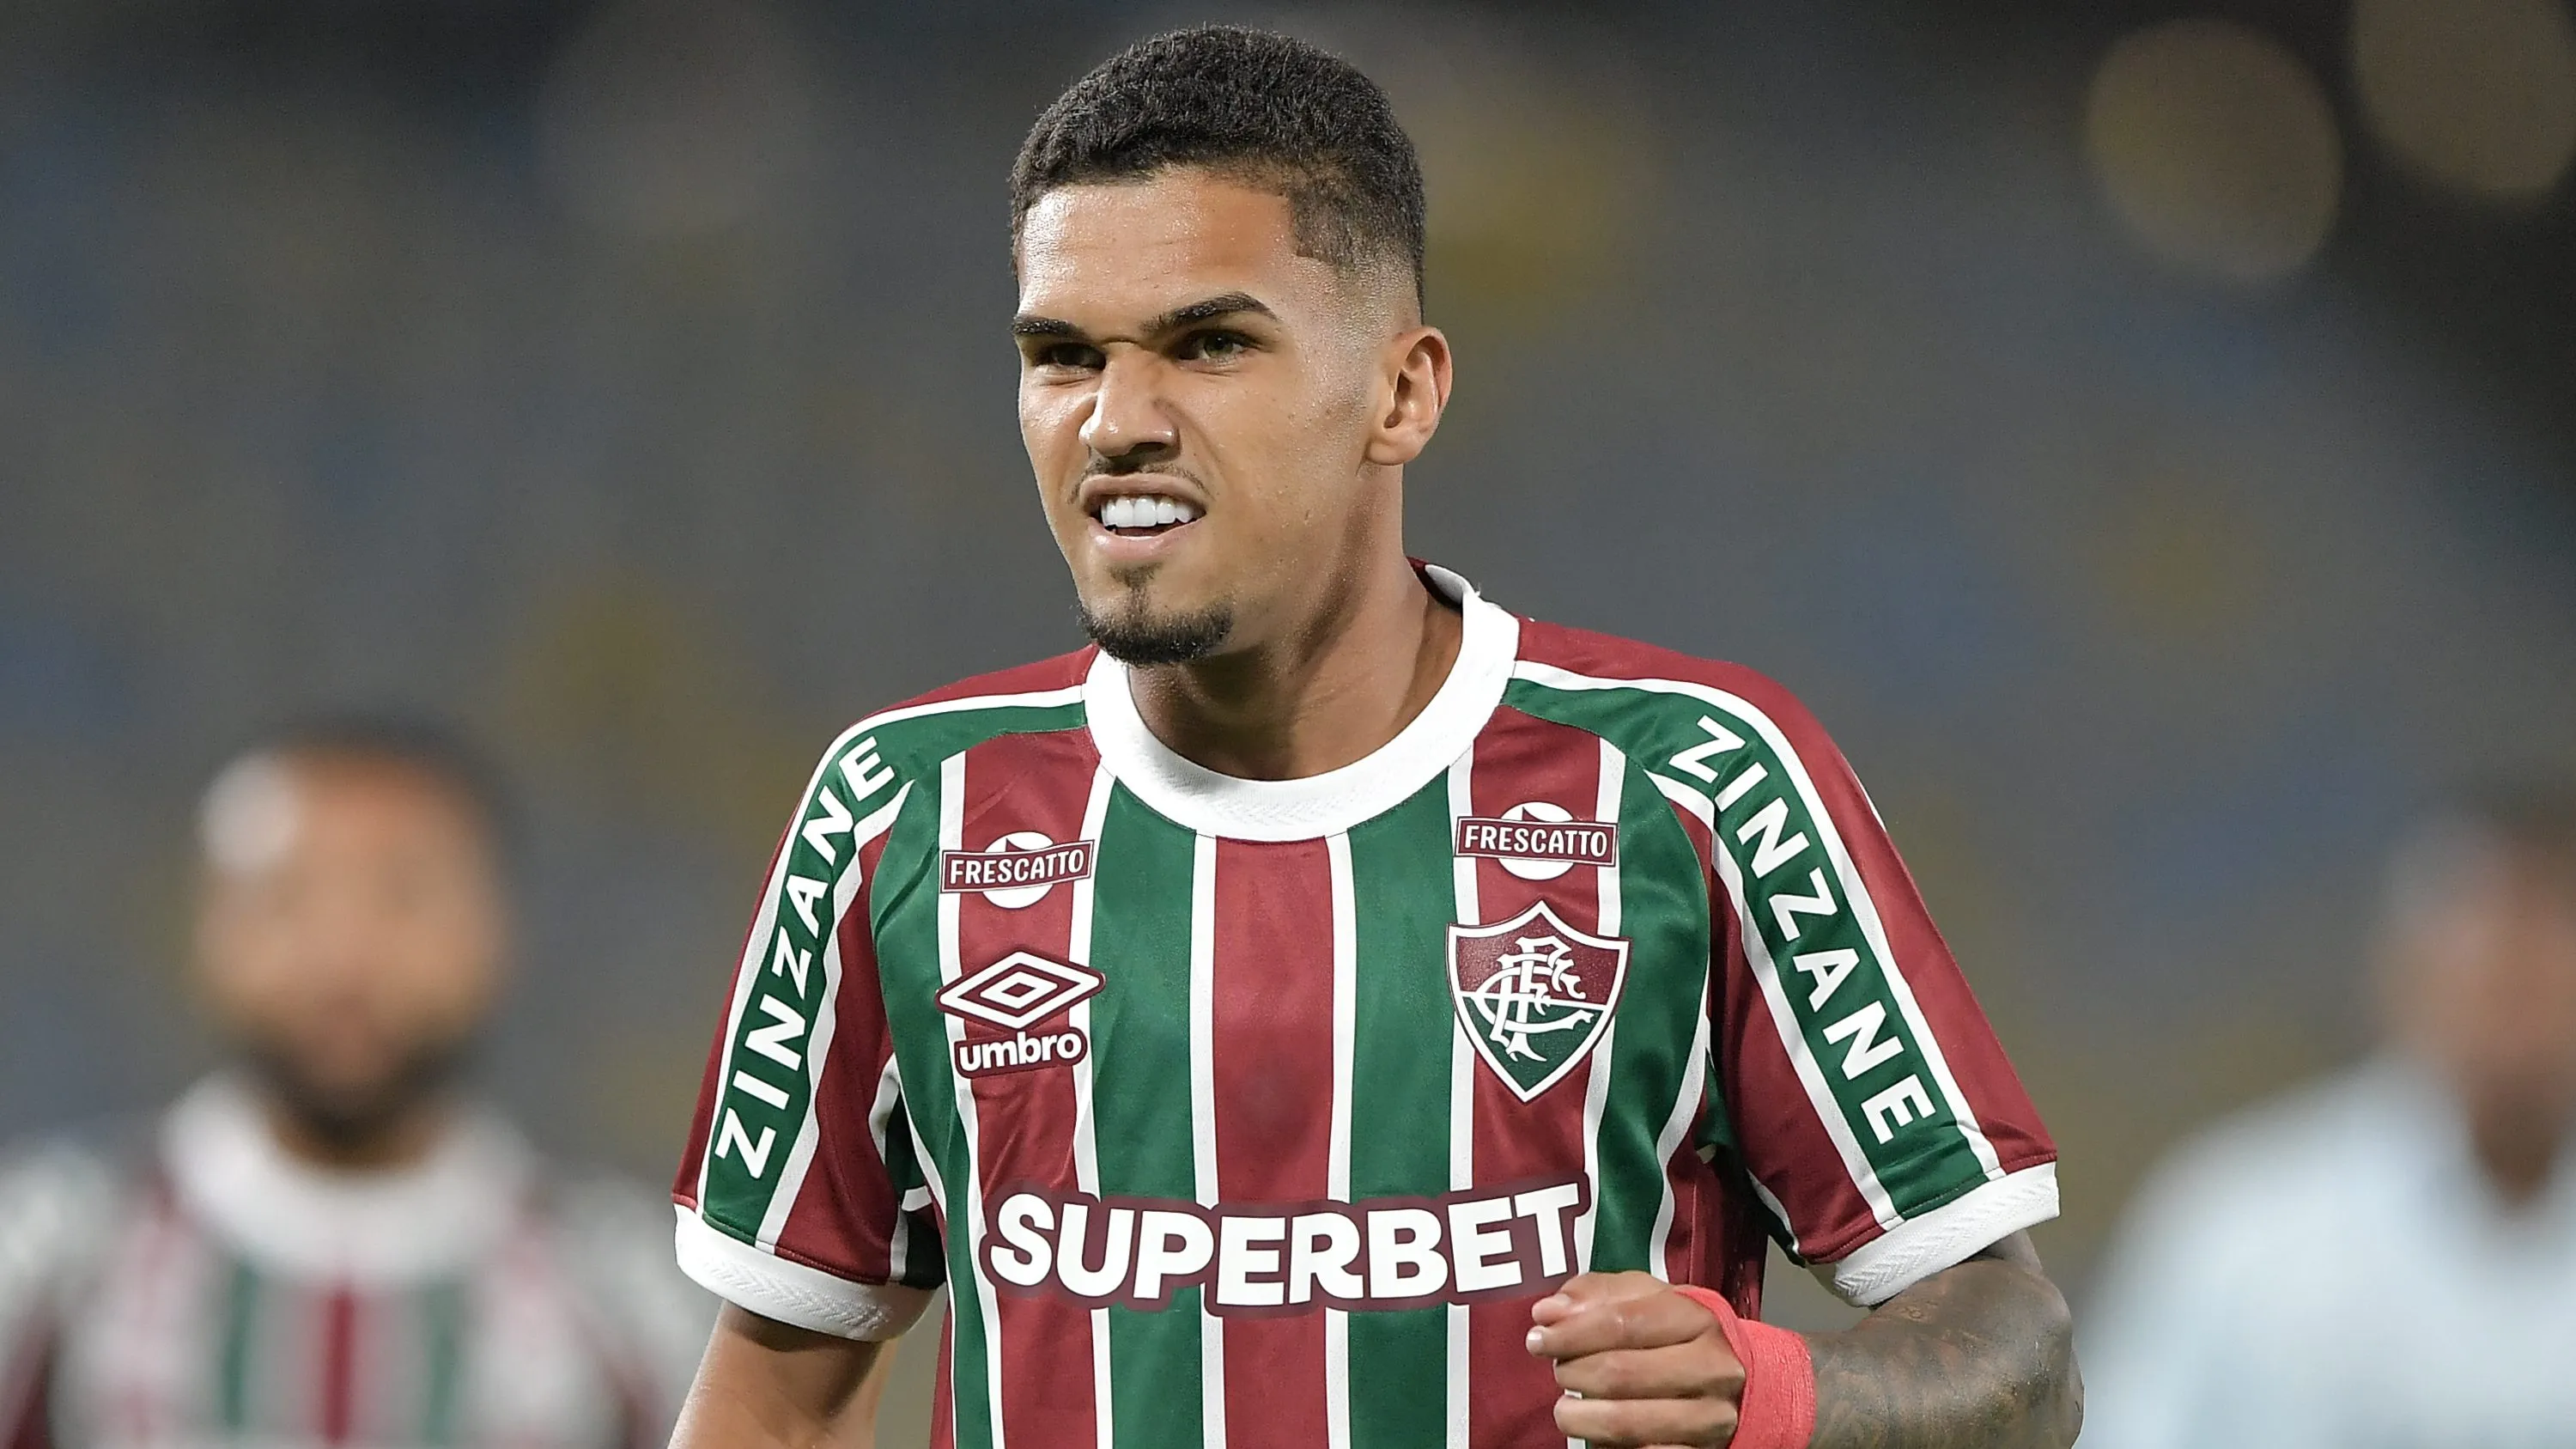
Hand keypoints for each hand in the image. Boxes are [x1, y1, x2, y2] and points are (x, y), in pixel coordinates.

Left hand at [1525, 1271, 1746, 1446]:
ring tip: (1566, 1408)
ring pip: (1625, 1422)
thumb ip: (1594, 1295)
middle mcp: (1712, 1368)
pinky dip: (1605, 1445)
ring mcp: (1711, 1418)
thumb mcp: (1641, 1298)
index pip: (1624, 1323)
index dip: (1572, 1332)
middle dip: (1573, 1372)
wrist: (1730, 1379)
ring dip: (1580, 1417)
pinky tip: (1594, 1431)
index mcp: (1697, 1319)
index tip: (1538, 1339)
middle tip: (1558, 1371)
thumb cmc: (1672, 1332)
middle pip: (1621, 1373)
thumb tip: (1548, 1313)